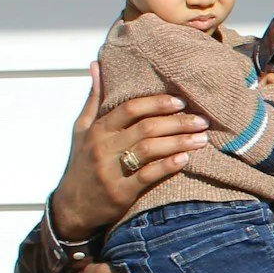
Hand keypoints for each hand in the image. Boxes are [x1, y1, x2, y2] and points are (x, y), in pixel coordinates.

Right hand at [48, 64, 208, 242]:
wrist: (71, 207)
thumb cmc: (82, 164)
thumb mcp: (81, 130)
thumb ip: (94, 99)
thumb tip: (96, 65)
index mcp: (97, 130)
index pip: (130, 109)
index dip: (157, 103)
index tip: (181, 102)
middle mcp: (103, 147)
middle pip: (145, 127)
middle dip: (177, 122)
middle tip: (201, 120)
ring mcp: (111, 170)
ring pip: (149, 149)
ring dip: (179, 142)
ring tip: (202, 138)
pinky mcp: (121, 192)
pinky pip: (148, 176)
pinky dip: (168, 166)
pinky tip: (185, 159)